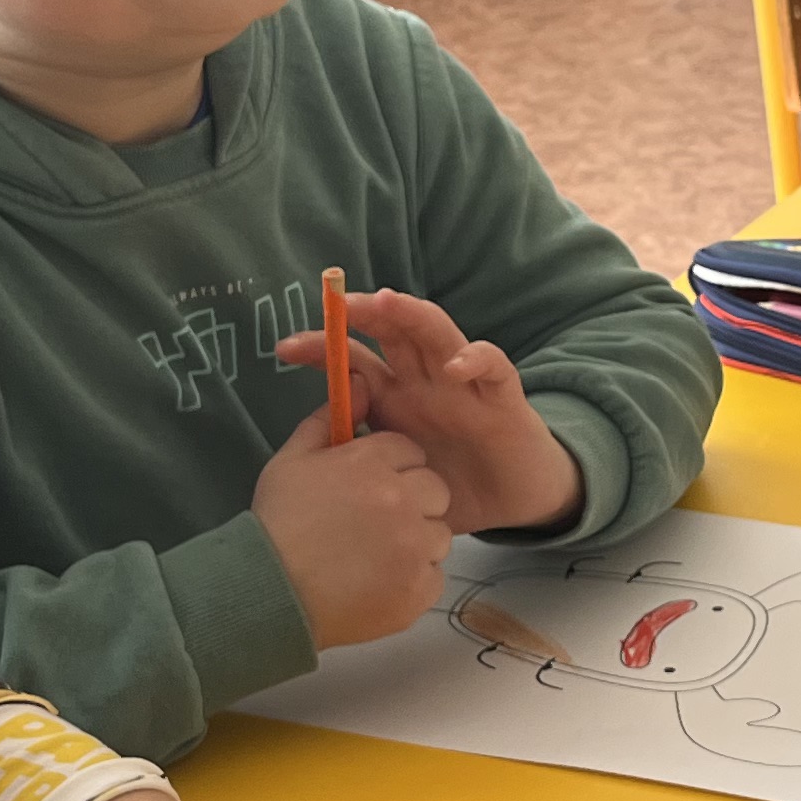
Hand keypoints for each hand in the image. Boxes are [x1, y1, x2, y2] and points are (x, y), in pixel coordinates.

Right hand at [250, 413, 452, 649]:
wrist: (268, 592)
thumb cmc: (278, 523)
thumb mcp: (293, 460)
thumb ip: (330, 419)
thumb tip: (360, 381)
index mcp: (372, 463)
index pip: (410, 452)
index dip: (391, 470)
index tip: (368, 490)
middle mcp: (401, 500)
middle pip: (435, 490)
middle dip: (413, 503)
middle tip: (375, 525)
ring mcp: (414, 547)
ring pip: (439, 534)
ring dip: (416, 544)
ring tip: (374, 557)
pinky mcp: (419, 588)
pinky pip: (434, 576)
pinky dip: (413, 582)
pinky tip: (378, 583)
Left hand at [278, 290, 583, 536]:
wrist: (516, 498)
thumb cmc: (455, 485)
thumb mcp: (398, 478)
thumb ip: (361, 468)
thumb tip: (307, 474)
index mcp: (397, 396)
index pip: (354, 359)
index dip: (321, 348)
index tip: (283, 349)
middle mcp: (427, 379)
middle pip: (392, 330)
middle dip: (362, 312)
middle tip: (337, 305)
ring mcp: (465, 384)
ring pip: (437, 332)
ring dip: (411, 314)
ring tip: (387, 302)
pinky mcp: (502, 396)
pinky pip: (493, 366)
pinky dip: (475, 360)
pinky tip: (455, 368)